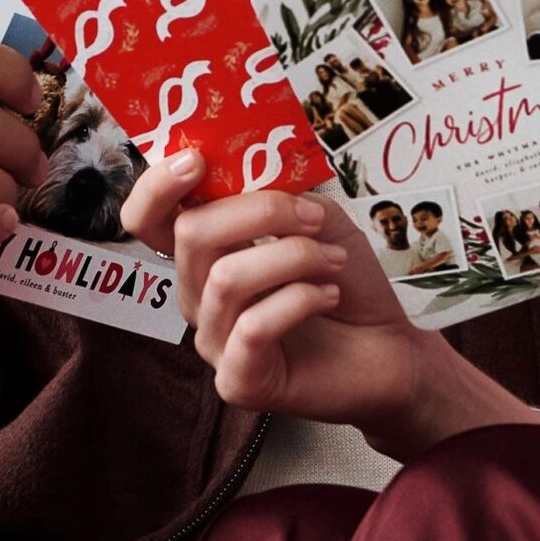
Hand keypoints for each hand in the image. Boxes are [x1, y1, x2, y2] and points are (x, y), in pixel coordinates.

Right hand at [122, 153, 539, 457]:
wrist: (392, 347)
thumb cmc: (346, 278)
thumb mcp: (317, 216)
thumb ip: (278, 191)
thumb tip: (251, 162)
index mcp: (206, 252)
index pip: (148, 218)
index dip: (158, 185)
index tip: (198, 158)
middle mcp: (199, 295)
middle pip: (191, 235)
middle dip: (260, 210)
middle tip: (313, 216)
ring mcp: (214, 342)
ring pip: (227, 278)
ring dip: (292, 256)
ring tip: (334, 261)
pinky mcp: (239, 382)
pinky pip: (252, 328)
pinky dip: (299, 299)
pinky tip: (328, 296)